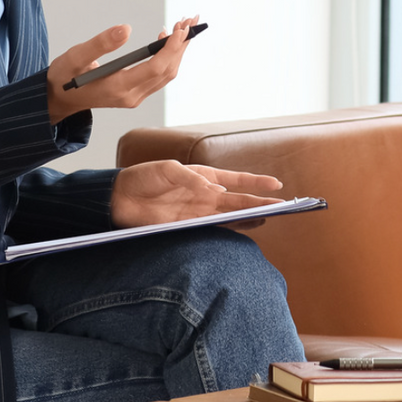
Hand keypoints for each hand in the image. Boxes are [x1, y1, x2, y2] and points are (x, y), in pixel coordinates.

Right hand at [46, 16, 199, 124]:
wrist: (58, 99)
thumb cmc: (64, 76)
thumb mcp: (75, 56)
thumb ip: (100, 44)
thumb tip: (127, 29)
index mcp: (117, 88)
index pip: (154, 69)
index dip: (171, 49)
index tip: (181, 30)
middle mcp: (131, 96)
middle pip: (167, 71)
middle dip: (181, 46)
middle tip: (189, 21)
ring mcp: (135, 97)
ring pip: (166, 74)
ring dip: (178, 51)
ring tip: (183, 26)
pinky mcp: (135, 93)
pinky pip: (159, 75)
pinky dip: (168, 57)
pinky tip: (167, 40)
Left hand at [110, 160, 283, 227]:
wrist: (119, 198)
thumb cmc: (143, 178)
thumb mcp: (168, 170)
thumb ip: (192, 179)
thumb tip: (216, 192)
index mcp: (204, 176)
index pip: (235, 179)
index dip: (256, 181)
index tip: (277, 184)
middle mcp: (206, 194)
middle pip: (238, 199)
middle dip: (260, 202)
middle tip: (283, 206)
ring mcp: (199, 212)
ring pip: (231, 215)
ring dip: (249, 217)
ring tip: (269, 218)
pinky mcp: (188, 226)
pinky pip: (214, 228)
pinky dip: (230, 229)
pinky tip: (244, 231)